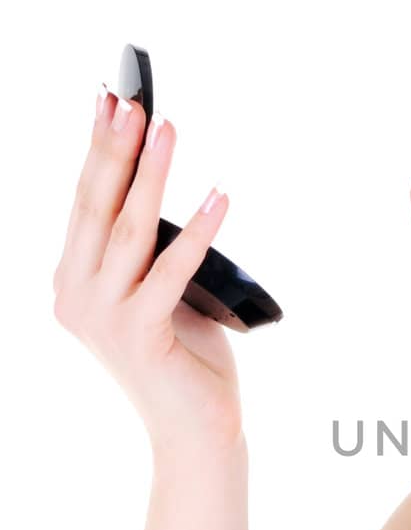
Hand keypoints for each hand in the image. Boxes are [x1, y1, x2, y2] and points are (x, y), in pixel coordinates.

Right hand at [52, 88, 244, 461]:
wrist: (196, 429)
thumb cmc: (184, 358)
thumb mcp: (158, 290)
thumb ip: (149, 250)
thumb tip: (162, 184)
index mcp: (72, 281)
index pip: (83, 203)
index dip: (98, 150)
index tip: (112, 100)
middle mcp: (74, 296)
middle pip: (96, 206)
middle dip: (115, 147)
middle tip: (135, 100)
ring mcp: (102, 318)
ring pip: (128, 230)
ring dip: (152, 174)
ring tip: (169, 128)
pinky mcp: (138, 335)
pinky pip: (171, 270)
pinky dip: (198, 230)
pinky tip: (219, 196)